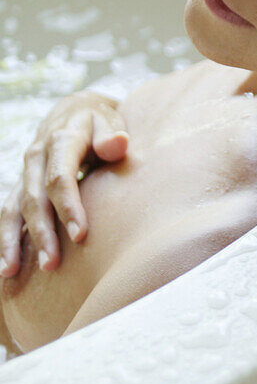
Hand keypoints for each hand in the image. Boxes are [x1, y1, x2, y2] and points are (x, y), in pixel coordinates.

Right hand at [0, 90, 128, 276]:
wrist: (75, 111)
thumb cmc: (100, 124)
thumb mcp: (109, 122)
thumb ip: (112, 136)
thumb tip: (119, 143)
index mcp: (61, 140)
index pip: (60, 177)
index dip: (68, 207)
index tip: (80, 236)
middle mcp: (36, 157)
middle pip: (34, 199)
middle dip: (41, 233)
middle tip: (52, 265)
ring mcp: (25, 172)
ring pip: (13, 209)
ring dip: (12, 241)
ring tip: (11, 272)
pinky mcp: (20, 185)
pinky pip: (7, 213)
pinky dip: (4, 239)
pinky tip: (5, 267)